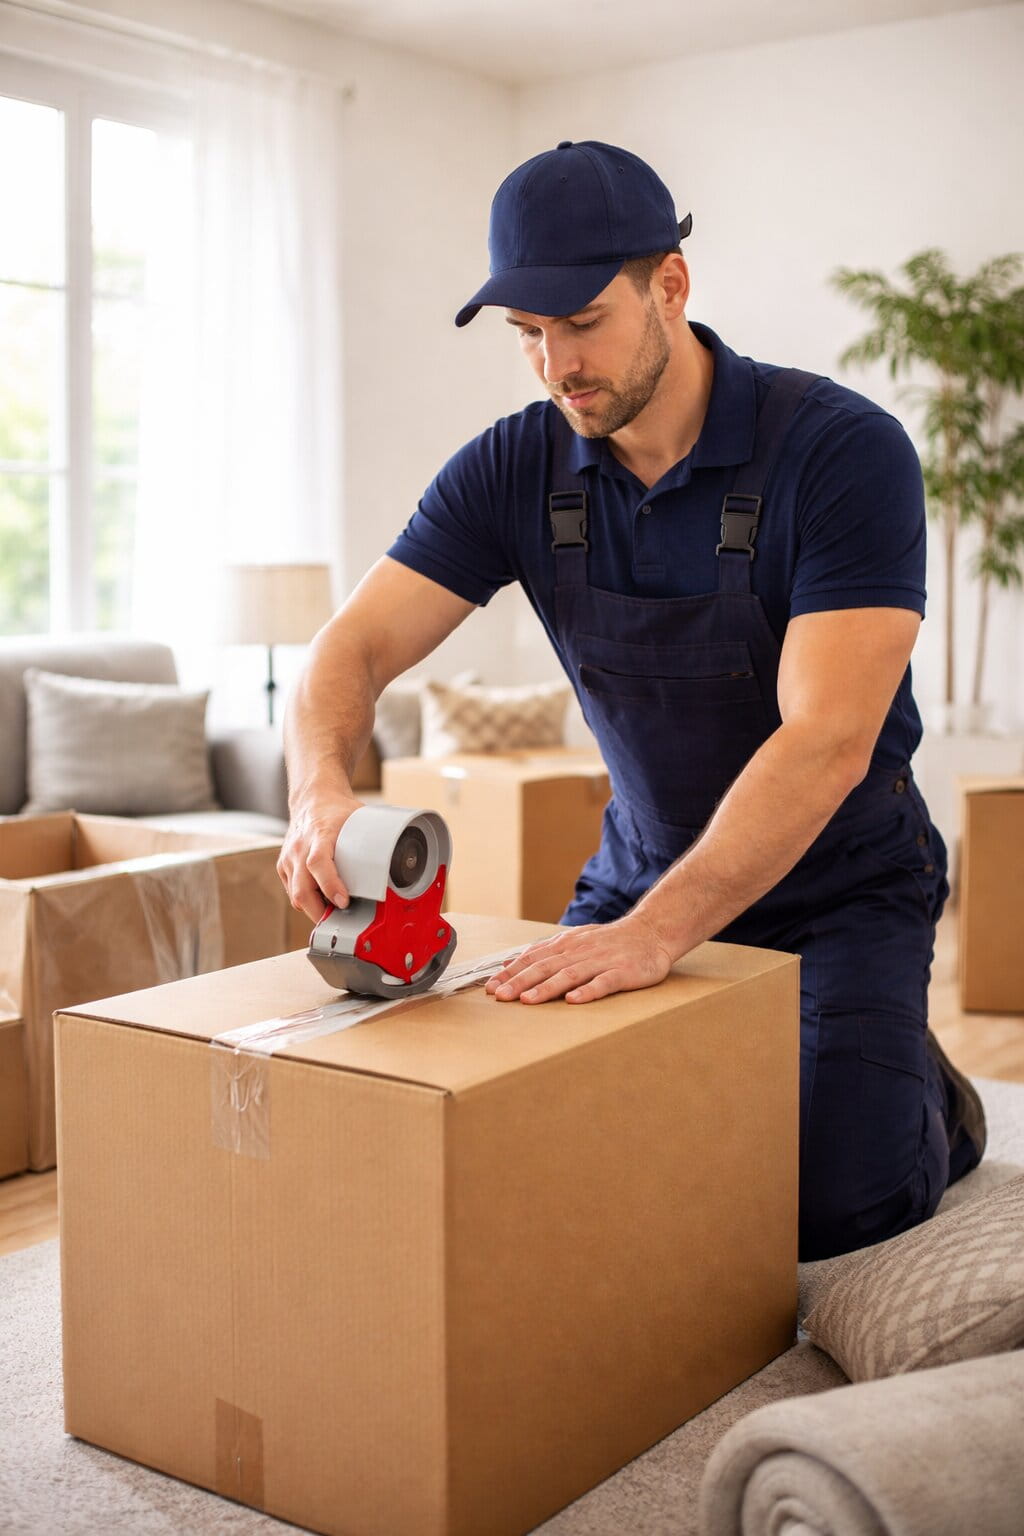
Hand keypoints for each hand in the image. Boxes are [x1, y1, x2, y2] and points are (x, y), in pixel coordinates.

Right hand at [277, 790, 363, 922]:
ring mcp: (288, 858)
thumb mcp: (358, 820)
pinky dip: (306, 901)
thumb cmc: (336, 811)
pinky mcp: (283, 866)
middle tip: (341, 920)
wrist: (313, 798)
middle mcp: (299, 847)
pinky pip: (292, 892)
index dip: (330, 886)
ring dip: (314, 909)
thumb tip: (401, 861)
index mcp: (319, 834)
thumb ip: (374, 841)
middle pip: (302, 890)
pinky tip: (321, 901)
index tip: (344, 902)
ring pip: (296, 896)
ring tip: (333, 912)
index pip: (318, 863)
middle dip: (320, 912)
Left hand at [484, 913, 675, 1004]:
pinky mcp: (623, 972)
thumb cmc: (609, 942)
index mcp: (566, 945)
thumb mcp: (573, 941)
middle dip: (521, 981)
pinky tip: (574, 1000)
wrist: (651, 933)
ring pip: (570, 974)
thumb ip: (543, 952)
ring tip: (527, 1000)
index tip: (491, 987)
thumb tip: (509, 962)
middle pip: (546, 967)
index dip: (511, 972)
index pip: (533, 958)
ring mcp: (601, 961)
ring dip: (547, 988)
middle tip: (500, 996)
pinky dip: (588, 990)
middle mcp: (580, 951)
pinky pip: (604, 982)